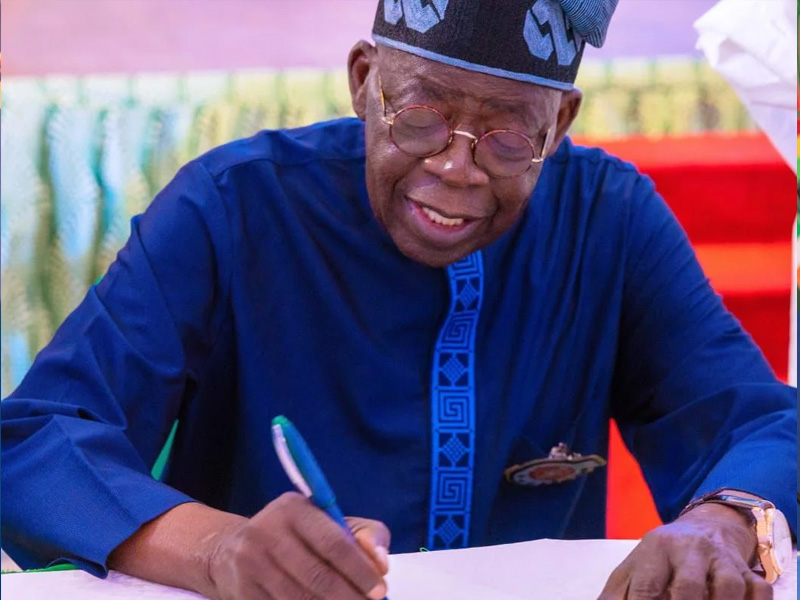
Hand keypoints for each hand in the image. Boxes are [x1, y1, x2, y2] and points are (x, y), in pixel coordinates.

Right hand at [204, 492, 389, 599]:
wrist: (232, 550)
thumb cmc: (298, 536)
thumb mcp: (329, 523)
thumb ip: (365, 535)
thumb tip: (381, 563)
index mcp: (294, 508)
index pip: (334, 543)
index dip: (360, 570)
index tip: (380, 590)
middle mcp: (267, 531)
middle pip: (318, 576)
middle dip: (350, 597)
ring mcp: (251, 563)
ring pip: (300, 599)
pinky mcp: (243, 591)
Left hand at [598, 503, 771, 599]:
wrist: (705, 527)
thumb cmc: (661, 558)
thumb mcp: (632, 569)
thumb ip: (615, 595)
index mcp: (656, 549)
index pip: (647, 586)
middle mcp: (691, 550)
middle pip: (688, 588)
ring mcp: (723, 560)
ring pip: (728, 588)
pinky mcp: (749, 572)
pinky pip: (759, 591)